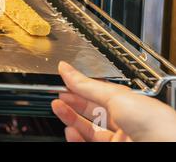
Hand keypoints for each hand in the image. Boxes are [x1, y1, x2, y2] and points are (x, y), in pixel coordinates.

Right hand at [52, 61, 175, 141]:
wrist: (166, 148)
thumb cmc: (155, 123)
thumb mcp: (117, 96)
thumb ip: (88, 86)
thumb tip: (67, 70)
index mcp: (131, 106)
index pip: (99, 94)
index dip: (81, 87)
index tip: (64, 78)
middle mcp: (125, 124)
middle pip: (92, 112)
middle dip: (72, 102)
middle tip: (57, 94)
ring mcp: (118, 140)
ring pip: (88, 129)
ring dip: (70, 118)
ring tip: (57, 107)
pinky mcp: (109, 152)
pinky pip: (88, 144)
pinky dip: (75, 138)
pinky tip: (69, 130)